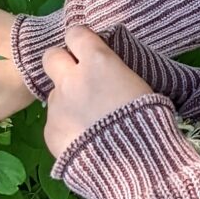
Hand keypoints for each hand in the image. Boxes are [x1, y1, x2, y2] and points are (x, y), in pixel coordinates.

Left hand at [42, 24, 152, 160]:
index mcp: (97, 62)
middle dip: (61, 64)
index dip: (81, 41)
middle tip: (77, 78)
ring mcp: (57, 106)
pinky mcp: (50, 132)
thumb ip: (114, 75)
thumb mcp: (139, 87)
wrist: (136, 164)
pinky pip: (55, 123)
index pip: (75, 34)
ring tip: (90, 123)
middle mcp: (71, 79)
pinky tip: (84, 143)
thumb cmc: (149, 121)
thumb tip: (108, 76)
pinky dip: (67, 129)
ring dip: (68, 102)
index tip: (87, 48)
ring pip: (55, 94)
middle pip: (51, 57)